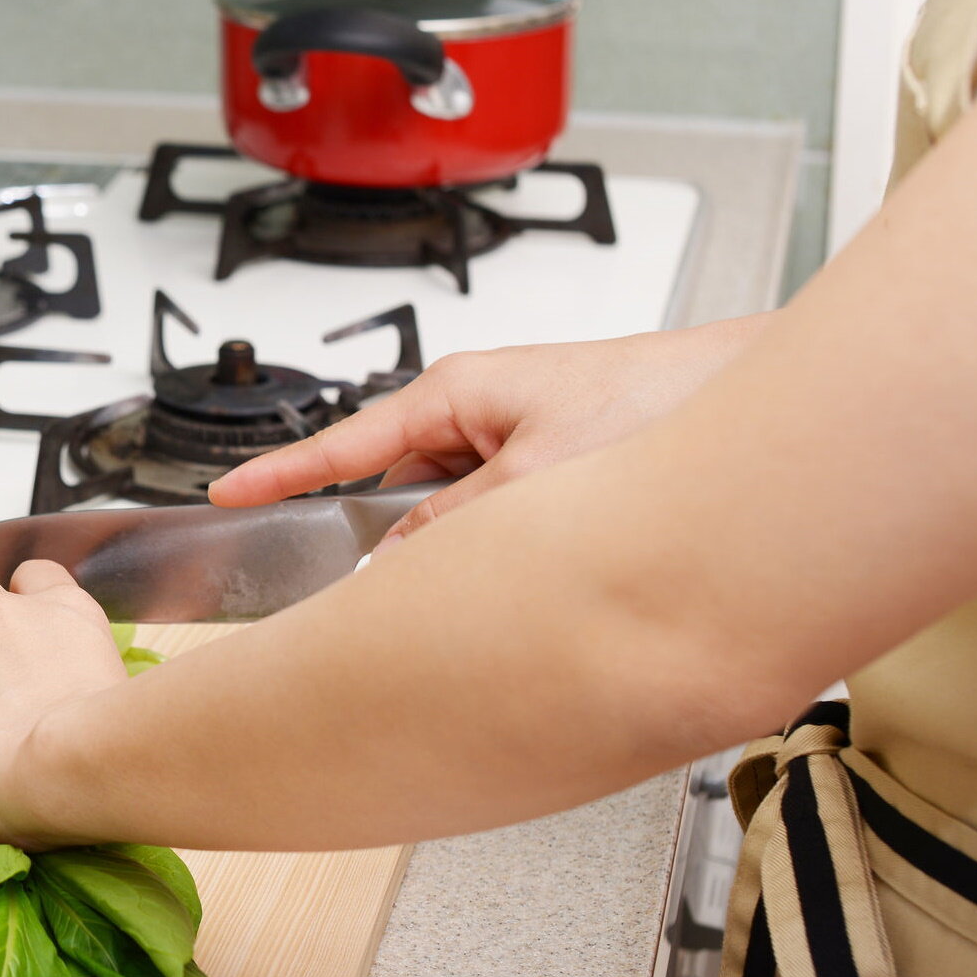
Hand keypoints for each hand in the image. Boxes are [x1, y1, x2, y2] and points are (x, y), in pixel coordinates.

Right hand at [208, 314, 770, 542]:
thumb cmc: (658, 400)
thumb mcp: (537, 476)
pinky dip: (503, 543)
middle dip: (400, 537)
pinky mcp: (550, 465)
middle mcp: (480, 412)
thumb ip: (459, 522)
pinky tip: (534, 569)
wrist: (748, 396)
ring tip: (506, 567)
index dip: (280, 475)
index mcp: (458, 392)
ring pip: (452, 511)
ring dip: (466, 546)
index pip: (344, 441)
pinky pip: (495, 514)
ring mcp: (514, 440)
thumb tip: (401, 561)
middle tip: (402, 583)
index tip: (227, 497)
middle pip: (400, 490)